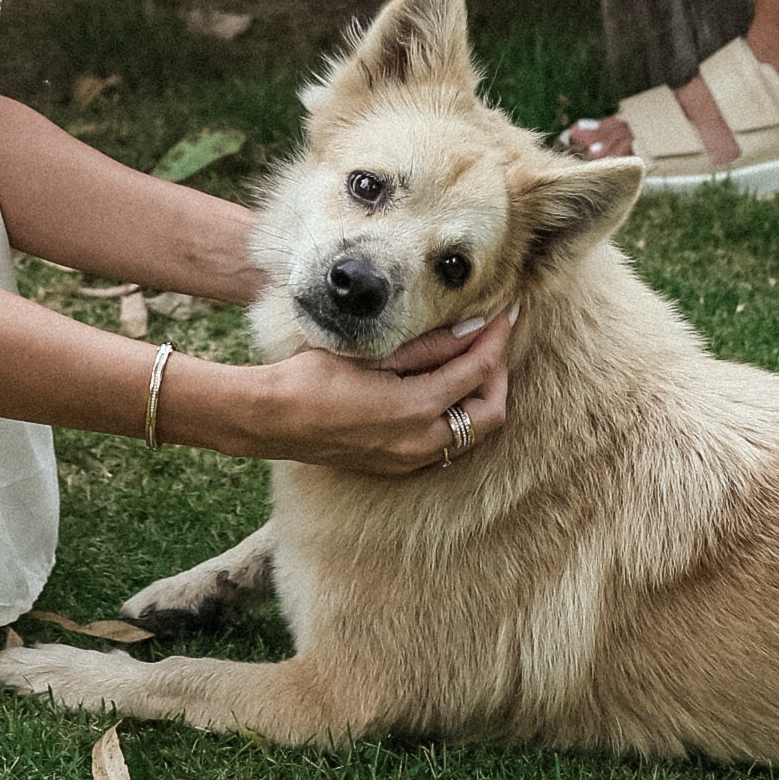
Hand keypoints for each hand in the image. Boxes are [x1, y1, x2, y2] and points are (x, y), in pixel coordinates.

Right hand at [246, 311, 511, 475]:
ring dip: (479, 398)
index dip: (496, 339)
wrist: (272, 420)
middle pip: (489, 414)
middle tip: (490, 342)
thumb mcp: (373, 352)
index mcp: (416, 410)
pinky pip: (446, 444)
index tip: (506, 313)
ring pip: (471, 434)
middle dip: (498, 375)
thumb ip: (428, 346)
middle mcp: (420, 443)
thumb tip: (472, 331)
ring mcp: (409, 460)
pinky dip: (457, 416)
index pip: (477, 371)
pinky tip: (442, 390)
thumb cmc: (312, 377)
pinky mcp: (396, 465)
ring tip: (470, 362)